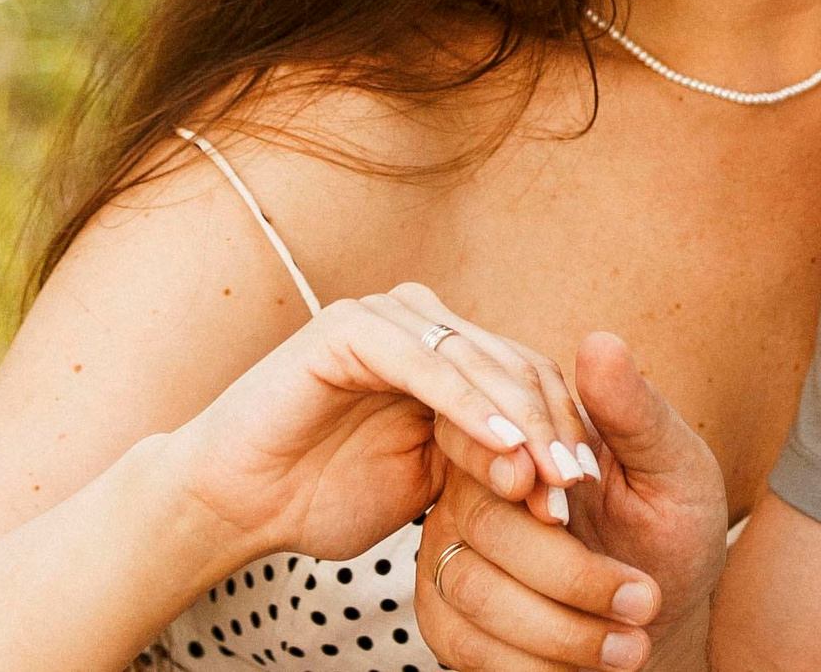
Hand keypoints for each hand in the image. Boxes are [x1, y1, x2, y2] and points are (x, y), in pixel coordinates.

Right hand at [160, 283, 571, 565]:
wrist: (233, 502)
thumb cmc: (324, 493)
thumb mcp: (426, 487)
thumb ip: (484, 464)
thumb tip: (549, 472)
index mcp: (449, 353)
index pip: (530, 381)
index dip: (563, 431)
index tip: (587, 490)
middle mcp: (424, 323)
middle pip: (515, 367)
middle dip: (551, 430)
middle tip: (576, 489)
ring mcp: (389, 317)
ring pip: (480, 363)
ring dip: (521, 422)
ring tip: (549, 478)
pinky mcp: (351, 327)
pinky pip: (427, 364)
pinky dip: (469, 405)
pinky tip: (504, 446)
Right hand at [421, 332, 728, 670]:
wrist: (666, 617)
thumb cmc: (675, 530)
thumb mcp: (676, 467)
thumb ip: (636, 413)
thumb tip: (599, 342)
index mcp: (526, 439)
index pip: (492, 433)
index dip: (527, 466)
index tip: (579, 495)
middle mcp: (475, 489)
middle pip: (488, 523)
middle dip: (572, 573)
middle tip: (645, 600)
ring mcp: (452, 553)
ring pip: (473, 590)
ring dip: (561, 629)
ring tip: (632, 646)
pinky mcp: (446, 617)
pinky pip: (463, 646)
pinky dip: (531, 666)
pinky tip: (587, 669)